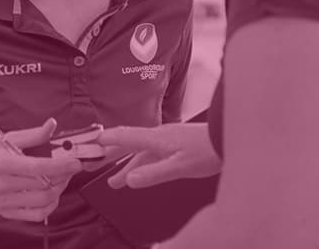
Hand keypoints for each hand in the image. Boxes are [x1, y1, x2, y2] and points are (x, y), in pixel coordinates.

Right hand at [0, 118, 82, 221]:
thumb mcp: (5, 139)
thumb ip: (32, 134)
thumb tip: (52, 125)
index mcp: (2, 163)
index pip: (37, 167)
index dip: (60, 165)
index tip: (75, 162)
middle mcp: (2, 184)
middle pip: (43, 184)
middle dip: (63, 175)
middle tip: (70, 167)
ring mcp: (4, 201)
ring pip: (43, 200)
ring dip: (59, 189)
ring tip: (61, 178)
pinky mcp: (8, 212)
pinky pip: (36, 214)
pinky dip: (50, 205)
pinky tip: (51, 194)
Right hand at [96, 123, 221, 188]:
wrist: (230, 138)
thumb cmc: (208, 150)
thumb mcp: (179, 167)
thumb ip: (154, 173)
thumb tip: (130, 180)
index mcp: (156, 138)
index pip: (124, 137)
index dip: (105, 140)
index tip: (89, 143)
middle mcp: (159, 137)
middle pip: (128, 145)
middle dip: (111, 155)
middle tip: (94, 163)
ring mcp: (168, 141)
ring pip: (140, 154)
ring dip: (126, 166)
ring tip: (114, 181)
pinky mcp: (177, 146)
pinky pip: (152, 156)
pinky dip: (142, 166)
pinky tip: (142, 175)